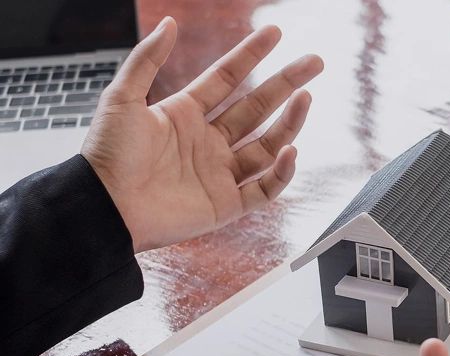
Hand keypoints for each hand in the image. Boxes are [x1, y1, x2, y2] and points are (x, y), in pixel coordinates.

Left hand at [81, 18, 323, 251]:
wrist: (104, 206)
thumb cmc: (107, 156)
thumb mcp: (121, 98)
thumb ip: (146, 59)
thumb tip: (169, 23)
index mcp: (185, 115)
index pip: (227, 78)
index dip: (251, 55)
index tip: (274, 34)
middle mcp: (208, 142)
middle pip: (257, 107)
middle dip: (287, 84)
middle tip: (314, 63)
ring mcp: (220, 173)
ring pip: (268, 145)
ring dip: (289, 122)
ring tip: (305, 99)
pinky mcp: (227, 205)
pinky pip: (265, 188)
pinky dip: (281, 172)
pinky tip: (290, 151)